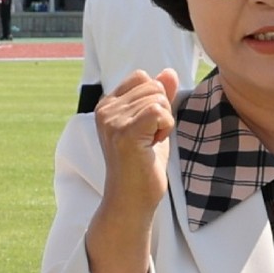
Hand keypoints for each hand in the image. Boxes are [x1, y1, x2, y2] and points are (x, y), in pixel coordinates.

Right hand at [84, 68, 176, 272]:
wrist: (131, 201)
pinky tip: (152, 145)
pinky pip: (159, 111)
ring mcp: (112, 121)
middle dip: (162, 112)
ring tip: (148, 144)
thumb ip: (159, 97)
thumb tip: (169, 71)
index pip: (142, 77)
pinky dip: (165, 127)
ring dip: (164, 122)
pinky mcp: (124, 132)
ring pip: (159, 98)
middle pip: (153, 86)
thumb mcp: (153, 125)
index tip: (147, 128)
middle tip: (149, 139)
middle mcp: (105, 110)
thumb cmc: (142, 166)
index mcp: (106, 105)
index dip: (155, 100)